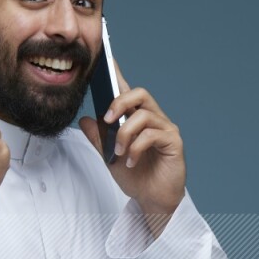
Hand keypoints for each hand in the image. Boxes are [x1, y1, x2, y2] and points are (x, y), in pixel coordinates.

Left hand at [79, 61, 185, 236]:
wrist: (152, 201)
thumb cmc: (136, 177)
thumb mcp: (109, 158)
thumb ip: (99, 138)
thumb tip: (85, 119)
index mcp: (137, 119)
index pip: (127, 91)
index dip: (118, 73)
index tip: (107, 58)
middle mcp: (154, 118)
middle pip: (139, 93)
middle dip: (119, 103)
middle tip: (106, 120)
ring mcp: (165, 129)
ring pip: (143, 115)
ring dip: (125, 133)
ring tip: (120, 152)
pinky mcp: (173, 142)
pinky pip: (152, 135)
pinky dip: (137, 148)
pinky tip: (131, 161)